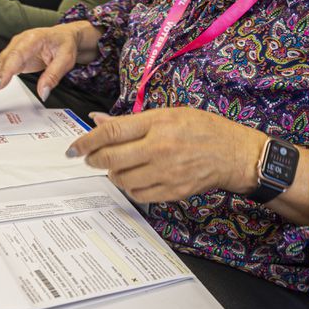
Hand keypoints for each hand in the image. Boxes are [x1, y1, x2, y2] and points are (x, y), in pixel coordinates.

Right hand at [0, 21, 100, 100]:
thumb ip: (53, 76)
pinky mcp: (14, 57)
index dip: (6, 71)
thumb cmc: (64, 44)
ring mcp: (15, 49)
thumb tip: (43, 92)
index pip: (16, 55)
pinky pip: (0, 67)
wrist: (64, 36)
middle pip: (2, 61)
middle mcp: (20, 42)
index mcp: (32, 39)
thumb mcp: (65, 60)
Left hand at [65, 108, 265, 203]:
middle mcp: (160, 148)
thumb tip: (98, 120)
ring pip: (121, 179)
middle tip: (90, 158)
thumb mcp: (168, 114)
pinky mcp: (173, 191)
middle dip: (93, 160)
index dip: (86, 141)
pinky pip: (138, 194)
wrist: (234, 153)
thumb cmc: (203, 129)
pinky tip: (133, 179)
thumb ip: (131, 121)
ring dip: (112, 175)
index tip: (74, 148)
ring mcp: (167, 172)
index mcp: (157, 123)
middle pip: (110, 158)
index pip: (111, 132)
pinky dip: (129, 188)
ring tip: (116, 167)